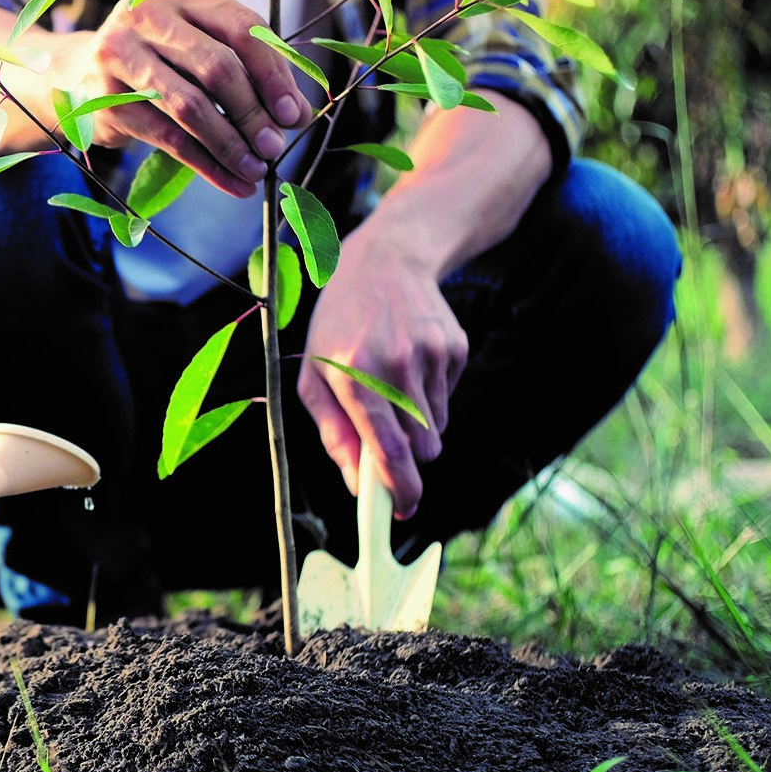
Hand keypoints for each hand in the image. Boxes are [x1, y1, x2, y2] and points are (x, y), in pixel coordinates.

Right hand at [62, 0, 306, 197]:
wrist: (79, 72)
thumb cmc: (160, 60)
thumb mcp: (203, 50)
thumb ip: (251, 72)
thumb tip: (298, 115)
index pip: (241, 27)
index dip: (273, 73)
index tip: (293, 114)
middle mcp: (147, 14)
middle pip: (216, 66)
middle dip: (253, 114)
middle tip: (275, 148)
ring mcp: (120, 54)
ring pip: (190, 105)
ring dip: (231, 144)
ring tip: (257, 171)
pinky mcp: (106, 98)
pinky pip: (168, 138)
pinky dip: (207, 165)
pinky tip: (233, 183)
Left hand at [298, 233, 468, 518]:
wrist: (386, 260)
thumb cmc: (339, 325)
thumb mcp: (316, 375)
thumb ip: (335, 434)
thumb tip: (356, 484)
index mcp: (355, 374)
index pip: (388, 448)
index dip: (399, 488)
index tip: (402, 511)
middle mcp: (396, 365)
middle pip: (422, 449)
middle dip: (409, 460)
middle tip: (390, 445)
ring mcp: (430, 355)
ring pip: (437, 428)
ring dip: (417, 426)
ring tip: (393, 387)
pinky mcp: (454, 348)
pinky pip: (448, 400)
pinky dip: (430, 397)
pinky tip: (410, 364)